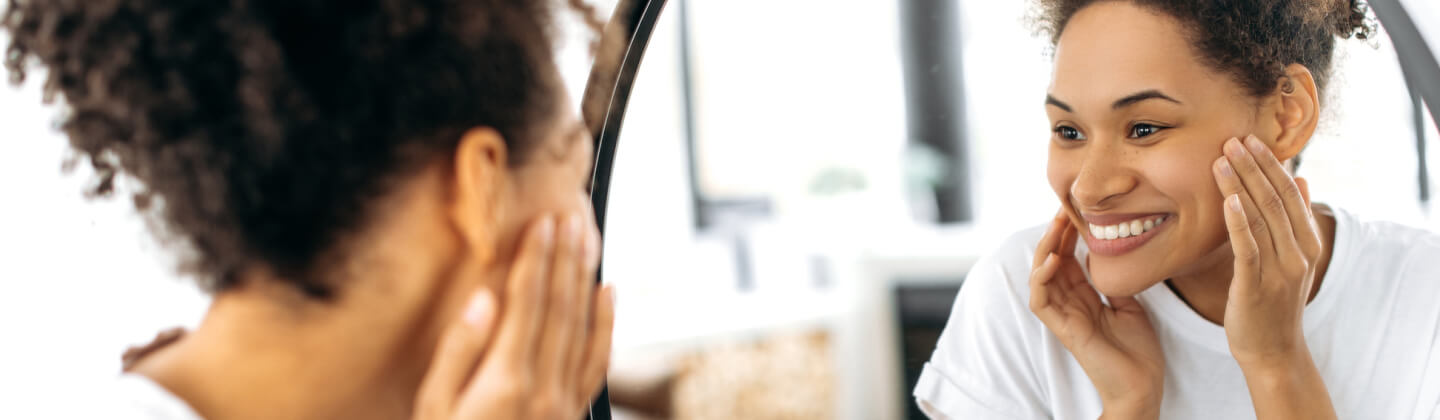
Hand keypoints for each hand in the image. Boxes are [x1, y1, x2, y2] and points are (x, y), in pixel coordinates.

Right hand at [413, 213, 613, 419]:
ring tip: (586, 242)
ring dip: (584, 279)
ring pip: (582, 327)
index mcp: (505, 379)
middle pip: (559, 307)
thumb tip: (481, 300)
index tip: (543, 224)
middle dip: (563, 258)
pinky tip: (607, 294)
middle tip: (568, 219)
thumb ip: (458, 353)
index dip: (536, 258)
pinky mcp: (575, 413)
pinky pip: (597, 361)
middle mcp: (543, 388)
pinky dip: (605, 324)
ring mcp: (565, 402)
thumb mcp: (434, 406)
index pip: (526, 302)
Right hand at [1029, 211, 1164, 415]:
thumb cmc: (1138, 351)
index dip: (1069, 234)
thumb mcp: (1131, 305)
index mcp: (1084, 298)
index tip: (1077, 210)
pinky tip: (1053, 259)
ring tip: (1056, 226)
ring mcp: (1063, 317)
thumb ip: (1116, 283)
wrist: (1142, 385)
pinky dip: (1042, 279)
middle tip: (1064, 207)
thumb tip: (1113, 255)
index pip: (1068, 258)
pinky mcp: (1062, 330)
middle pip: (1051, 261)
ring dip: (1045, 248)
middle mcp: (1069, 304)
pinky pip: (1040, 301)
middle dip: (1055, 233)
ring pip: (1040, 276)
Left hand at [1212, 135, 1321, 369]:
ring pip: (1261, 218)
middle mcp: (1299, 253)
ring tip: (1222, 159)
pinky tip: (1228, 200)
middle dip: (1253, 167)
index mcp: (1308, 243)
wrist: (1273, 349)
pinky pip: (1248, 248)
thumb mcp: (1293, 258)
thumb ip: (1298, 220)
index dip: (1270, 165)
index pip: (1290, 193)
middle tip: (1232, 139)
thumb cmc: (1275, 301)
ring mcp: (1279, 270)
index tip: (1250, 140)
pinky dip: (1238, 222)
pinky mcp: (1255, 285)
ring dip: (1241, 185)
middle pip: (1276, 200)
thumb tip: (1304, 180)